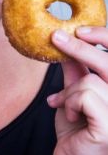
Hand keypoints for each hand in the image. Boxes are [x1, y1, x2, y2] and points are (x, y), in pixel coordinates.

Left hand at [47, 26, 107, 154]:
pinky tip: (69, 116)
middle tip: (55, 36)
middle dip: (79, 46)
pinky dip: (69, 103)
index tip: (80, 30)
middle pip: (107, 62)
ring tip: (62, 104)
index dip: (104, 36)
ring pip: (90, 81)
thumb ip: (76, 70)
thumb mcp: (75, 92)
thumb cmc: (76, 128)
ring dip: (69, 92)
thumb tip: (67, 41)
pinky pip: (84, 96)